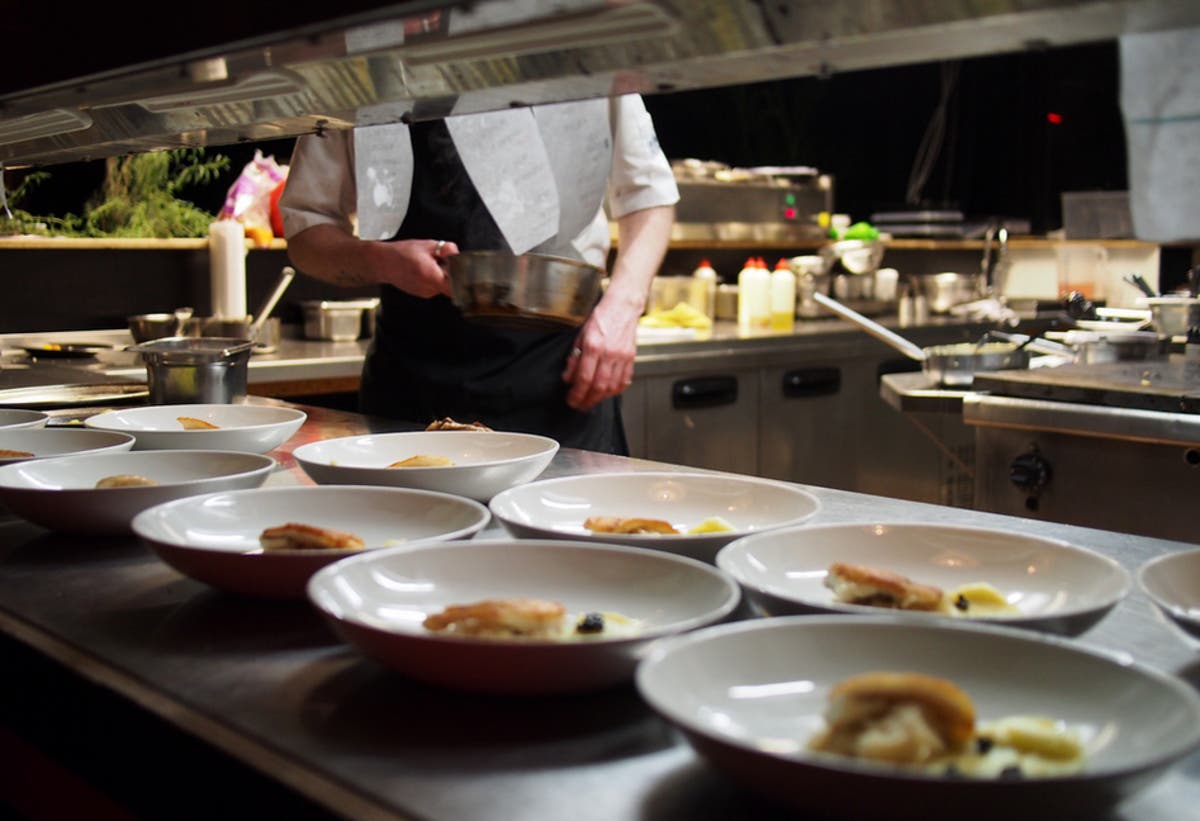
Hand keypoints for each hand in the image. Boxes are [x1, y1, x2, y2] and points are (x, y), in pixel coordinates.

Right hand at [363, 238, 457, 297]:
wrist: (383, 263)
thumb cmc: (403, 252)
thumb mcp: (426, 245)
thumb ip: (445, 249)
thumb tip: (457, 253)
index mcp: (431, 276)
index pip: (456, 287)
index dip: (463, 280)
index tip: (464, 271)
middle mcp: (428, 288)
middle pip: (451, 286)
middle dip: (453, 274)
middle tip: (446, 262)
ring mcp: (425, 293)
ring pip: (443, 286)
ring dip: (443, 276)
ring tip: (433, 264)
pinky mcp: (422, 293)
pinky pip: (435, 287)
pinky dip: (435, 279)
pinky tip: (426, 269)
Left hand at [561, 295, 639, 410]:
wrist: (623, 306)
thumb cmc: (601, 317)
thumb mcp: (580, 335)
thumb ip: (574, 358)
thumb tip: (568, 377)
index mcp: (593, 346)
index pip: (584, 378)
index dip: (576, 393)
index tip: (571, 399)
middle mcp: (609, 353)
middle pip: (598, 386)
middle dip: (587, 400)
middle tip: (579, 405)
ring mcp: (622, 356)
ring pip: (612, 387)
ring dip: (601, 398)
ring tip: (592, 401)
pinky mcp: (631, 358)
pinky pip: (625, 381)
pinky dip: (616, 390)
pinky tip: (608, 393)